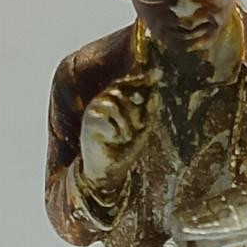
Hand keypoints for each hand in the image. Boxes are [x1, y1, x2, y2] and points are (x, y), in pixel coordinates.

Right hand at [79, 69, 160, 196]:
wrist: (109, 170)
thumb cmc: (125, 148)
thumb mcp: (143, 126)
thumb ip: (150, 107)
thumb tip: (156, 89)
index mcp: (117, 100)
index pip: (129, 82)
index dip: (142, 78)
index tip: (158, 75)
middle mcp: (103, 102)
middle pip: (121, 92)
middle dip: (135, 111)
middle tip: (139, 127)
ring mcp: (94, 111)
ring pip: (113, 104)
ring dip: (126, 123)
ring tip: (126, 137)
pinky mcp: (88, 124)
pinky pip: (105, 119)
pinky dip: (115, 132)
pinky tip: (114, 140)